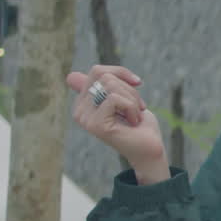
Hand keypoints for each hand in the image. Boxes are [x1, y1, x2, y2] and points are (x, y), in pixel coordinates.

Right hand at [66, 65, 169, 183]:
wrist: (150, 149)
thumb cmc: (139, 124)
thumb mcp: (121, 97)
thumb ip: (100, 87)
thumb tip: (70, 76)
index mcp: (83, 103)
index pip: (97, 71)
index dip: (121, 73)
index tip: (136, 84)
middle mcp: (79, 111)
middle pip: (105, 76)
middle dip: (129, 89)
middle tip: (138, 107)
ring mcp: (85, 119)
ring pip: (110, 86)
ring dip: (132, 99)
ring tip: (134, 116)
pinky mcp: (95, 125)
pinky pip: (114, 98)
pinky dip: (131, 107)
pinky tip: (133, 122)